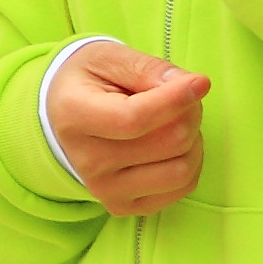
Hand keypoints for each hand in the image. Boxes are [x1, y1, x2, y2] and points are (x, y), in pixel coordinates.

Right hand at [45, 41, 203, 217]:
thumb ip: (148, 68)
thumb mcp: (109, 57)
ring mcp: (105, 190)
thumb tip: (190, 86)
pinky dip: (190, 161)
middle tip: (183, 94)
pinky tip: (174, 144)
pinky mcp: (123, 206)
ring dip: (194, 139)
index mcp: (76, 115)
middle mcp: (87, 162)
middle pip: (169, 143)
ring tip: (177, 119)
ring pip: (181, 171)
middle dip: (190, 112)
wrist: (62, 116)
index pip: (134, 119)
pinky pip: (181, 188)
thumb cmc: (88, 79)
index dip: (175, 101)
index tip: (200, 82)